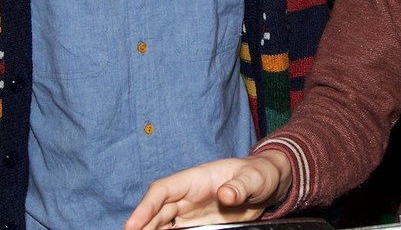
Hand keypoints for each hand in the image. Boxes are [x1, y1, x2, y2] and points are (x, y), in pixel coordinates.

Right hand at [124, 150, 291, 229]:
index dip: (145, 207)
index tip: (131, 225)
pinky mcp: (197, 222)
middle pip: (156, 210)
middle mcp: (188, 194)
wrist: (268, 184)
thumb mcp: (253, 179)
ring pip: (161, 223)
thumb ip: (240, 186)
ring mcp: (191, 210)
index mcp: (195, 178)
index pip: (162, 190)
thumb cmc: (260, 175)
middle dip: (140, 225)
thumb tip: (226, 195)